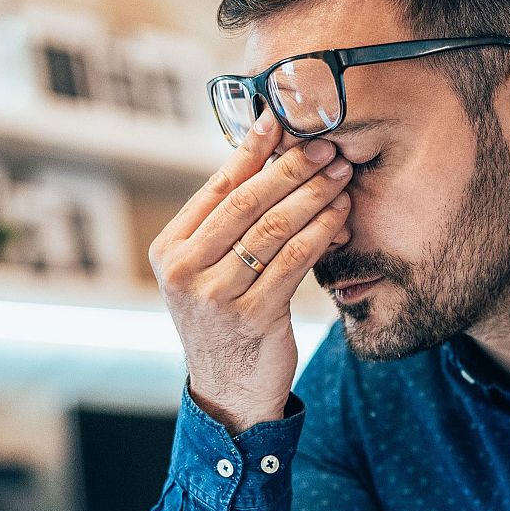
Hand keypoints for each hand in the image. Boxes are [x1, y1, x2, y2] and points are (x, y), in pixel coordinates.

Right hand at [148, 109, 352, 433]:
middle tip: (325, 144)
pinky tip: (340, 215)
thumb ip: (227, 225)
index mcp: (169, 249)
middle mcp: (184, 270)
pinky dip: (320, 232)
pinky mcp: (252, 315)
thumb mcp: (210, 271)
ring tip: (340, 174)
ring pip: (273, 228)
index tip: (281, 119)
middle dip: (291, 168)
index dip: (251, 150)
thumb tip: (265, 157)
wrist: (229, 391)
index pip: (216, 187)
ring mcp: (216, 294)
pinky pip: (294, 260)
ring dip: (313, 196)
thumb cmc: (226, 321)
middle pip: (246, 203)